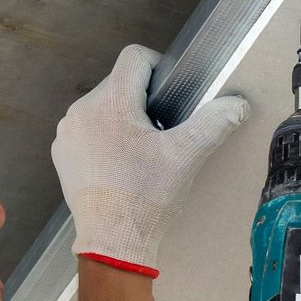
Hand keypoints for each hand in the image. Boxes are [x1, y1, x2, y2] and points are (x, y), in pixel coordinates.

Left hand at [51, 44, 249, 277]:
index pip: (134, 58)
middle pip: (119, 85)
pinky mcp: (63, 154)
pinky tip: (120, 167)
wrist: (113, 243)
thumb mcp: (186, 157)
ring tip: (140, 155)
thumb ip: (214, 123)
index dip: (159, 70)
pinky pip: (88, 132)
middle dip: (142, 103)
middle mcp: (82, 111)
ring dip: (123, 121)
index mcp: (111, 102)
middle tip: (161, 137)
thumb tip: (237, 104)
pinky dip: (105, 141)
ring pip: (103, 108)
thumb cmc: (146, 199)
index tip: (171, 97)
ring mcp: (68, 133)